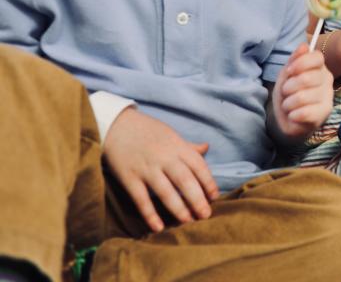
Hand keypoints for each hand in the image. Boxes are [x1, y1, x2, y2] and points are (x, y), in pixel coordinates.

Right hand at [102, 108, 218, 231]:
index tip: (215, 197)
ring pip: (165, 191)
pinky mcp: (129, 177)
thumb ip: (188, 146)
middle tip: (206, 215)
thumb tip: (207, 148)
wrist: (115, 125)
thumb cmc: (147, 131)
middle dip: (197, 199)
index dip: (208, 182)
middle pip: (185, 180)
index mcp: (177, 146)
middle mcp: (164, 157)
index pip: (198, 165)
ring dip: (178, 208)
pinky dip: (149, 214)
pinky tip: (158, 227)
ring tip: (188, 221)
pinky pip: (141, 199)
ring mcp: (146, 168)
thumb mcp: (170, 134)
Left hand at [271, 43, 334, 140]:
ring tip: (289, 105)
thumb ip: (295, 59)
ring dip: (288, 103)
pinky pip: (304, 113)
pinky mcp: (324, 115)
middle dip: (288, 87)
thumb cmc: (288, 93)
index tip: (289, 71)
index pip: (317, 57)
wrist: (286, 117)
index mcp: (319, 68)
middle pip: (307, 78)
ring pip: (303, 97)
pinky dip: (292, 115)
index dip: (300, 63)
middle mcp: (327, 81)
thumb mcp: (287, 74)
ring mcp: (327, 98)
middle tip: (286, 92)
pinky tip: (293, 115)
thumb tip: (304, 45)